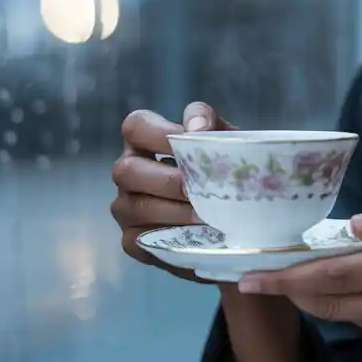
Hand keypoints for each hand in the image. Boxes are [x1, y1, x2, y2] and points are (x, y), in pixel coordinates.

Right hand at [111, 102, 232, 281]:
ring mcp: (125, 207)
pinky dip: (170, 237)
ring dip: (174, 212)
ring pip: (135, 207)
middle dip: (168, 181)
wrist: (237, 210)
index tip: (189, 142)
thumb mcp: (221, 136)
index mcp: (143, 140)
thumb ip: (208, 121)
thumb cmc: (221, 164)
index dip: (159, 133)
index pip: (135, 126)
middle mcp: (128, 171)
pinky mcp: (132, 240)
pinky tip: (196, 234)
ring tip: (206, 216)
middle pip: (127, 170)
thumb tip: (197, 129)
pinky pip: (140, 240)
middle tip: (200, 190)